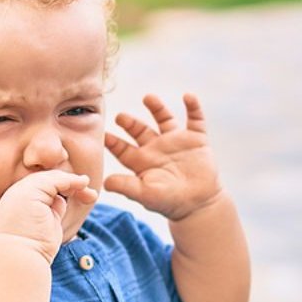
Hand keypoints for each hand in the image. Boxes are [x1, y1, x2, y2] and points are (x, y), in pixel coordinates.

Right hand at [0, 170, 97, 263]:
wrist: (20, 259)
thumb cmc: (33, 249)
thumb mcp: (45, 225)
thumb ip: (51, 210)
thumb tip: (61, 200)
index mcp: (16, 203)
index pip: (40, 188)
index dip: (60, 188)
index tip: (80, 193)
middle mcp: (15, 194)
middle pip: (44, 179)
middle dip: (67, 182)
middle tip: (87, 191)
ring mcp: (20, 191)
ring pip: (49, 177)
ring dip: (71, 180)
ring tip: (86, 184)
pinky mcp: (29, 192)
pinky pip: (53, 180)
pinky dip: (70, 181)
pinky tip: (82, 184)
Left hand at [104, 94, 221, 221]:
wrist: (199, 205)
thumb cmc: (170, 202)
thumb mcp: (145, 194)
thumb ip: (126, 186)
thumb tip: (105, 183)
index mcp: (142, 161)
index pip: (122, 148)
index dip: (112, 141)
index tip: (102, 134)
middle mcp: (156, 148)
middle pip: (139, 130)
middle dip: (129, 122)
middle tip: (120, 117)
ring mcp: (176, 142)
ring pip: (164, 119)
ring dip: (157, 107)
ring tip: (148, 98)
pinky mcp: (196, 140)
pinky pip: (195, 119)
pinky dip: (193, 107)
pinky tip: (188, 96)